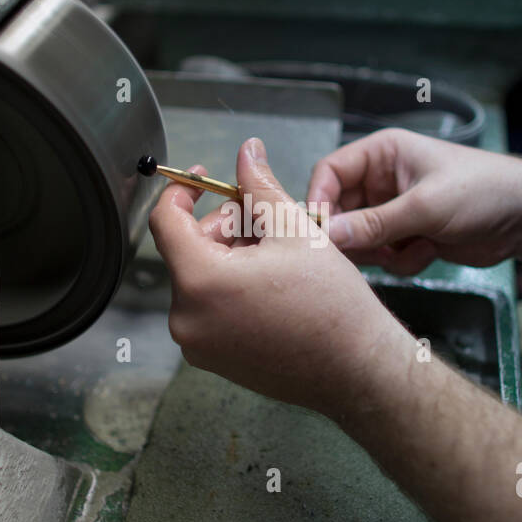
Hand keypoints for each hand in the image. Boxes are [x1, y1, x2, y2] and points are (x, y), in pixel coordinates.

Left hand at [149, 138, 405, 414]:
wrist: (357, 369)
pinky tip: (272, 284)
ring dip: (230, 256)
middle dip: (223, 226)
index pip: (165, 221)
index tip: (202, 179)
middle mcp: (187, 319)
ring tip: (278, 255)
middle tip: (266, 219)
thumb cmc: (331, 305)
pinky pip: (210, 309)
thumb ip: (259, 186)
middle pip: (187, 250)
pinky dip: (231, 287)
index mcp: (199, 281)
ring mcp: (197, 345)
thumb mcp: (293, 229)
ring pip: (201, 279)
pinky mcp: (213, 360)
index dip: (183, 191)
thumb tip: (247, 152)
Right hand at [307, 129, 521, 272]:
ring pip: (361, 239)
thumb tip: (329, 237)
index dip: (319, 201)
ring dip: (381, 252)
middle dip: (353, 236)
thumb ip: (374, 224)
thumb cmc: (484, 191)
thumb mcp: (425, 206)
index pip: (330, 173)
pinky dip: (402, 260)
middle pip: (340, 211)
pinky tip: (429, 251)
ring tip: (410, 248)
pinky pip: (384, 255)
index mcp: (383, 154)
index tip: (319, 232)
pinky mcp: (409, 235)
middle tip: (368, 251)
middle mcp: (384, 180)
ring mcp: (396, 210)